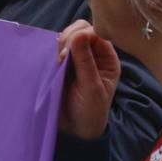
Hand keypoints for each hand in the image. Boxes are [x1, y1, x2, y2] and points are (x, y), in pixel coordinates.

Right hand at [57, 20, 120, 139]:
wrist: (75, 131)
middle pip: (82, 29)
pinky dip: (54, 49)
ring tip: (58, 61)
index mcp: (107, 58)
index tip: (68, 51)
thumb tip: (79, 33)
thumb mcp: (91, 87)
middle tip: (62, 57)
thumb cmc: (90, 111)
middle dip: (70, 37)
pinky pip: (58, 47)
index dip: (82, 36)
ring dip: (61, 43)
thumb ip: (85, 61)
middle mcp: (94, 54)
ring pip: (68, 35)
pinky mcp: (63, 62)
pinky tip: (54, 61)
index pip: (96, 33)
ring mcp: (78, 57)